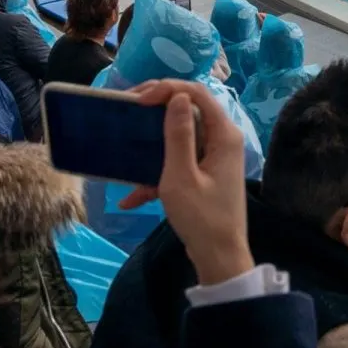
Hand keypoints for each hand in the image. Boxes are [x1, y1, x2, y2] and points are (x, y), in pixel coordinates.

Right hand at [119, 80, 253, 285]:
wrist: (219, 258)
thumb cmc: (201, 217)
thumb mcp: (181, 176)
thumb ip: (178, 135)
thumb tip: (177, 97)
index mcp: (224, 135)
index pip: (197, 94)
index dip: (167, 89)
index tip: (138, 100)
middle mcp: (223, 140)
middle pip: (188, 111)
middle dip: (155, 111)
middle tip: (126, 111)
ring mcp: (214, 158)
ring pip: (180, 139)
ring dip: (151, 148)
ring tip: (124, 147)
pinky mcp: (205, 175)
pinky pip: (179, 164)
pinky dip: (157, 177)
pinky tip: (131, 199)